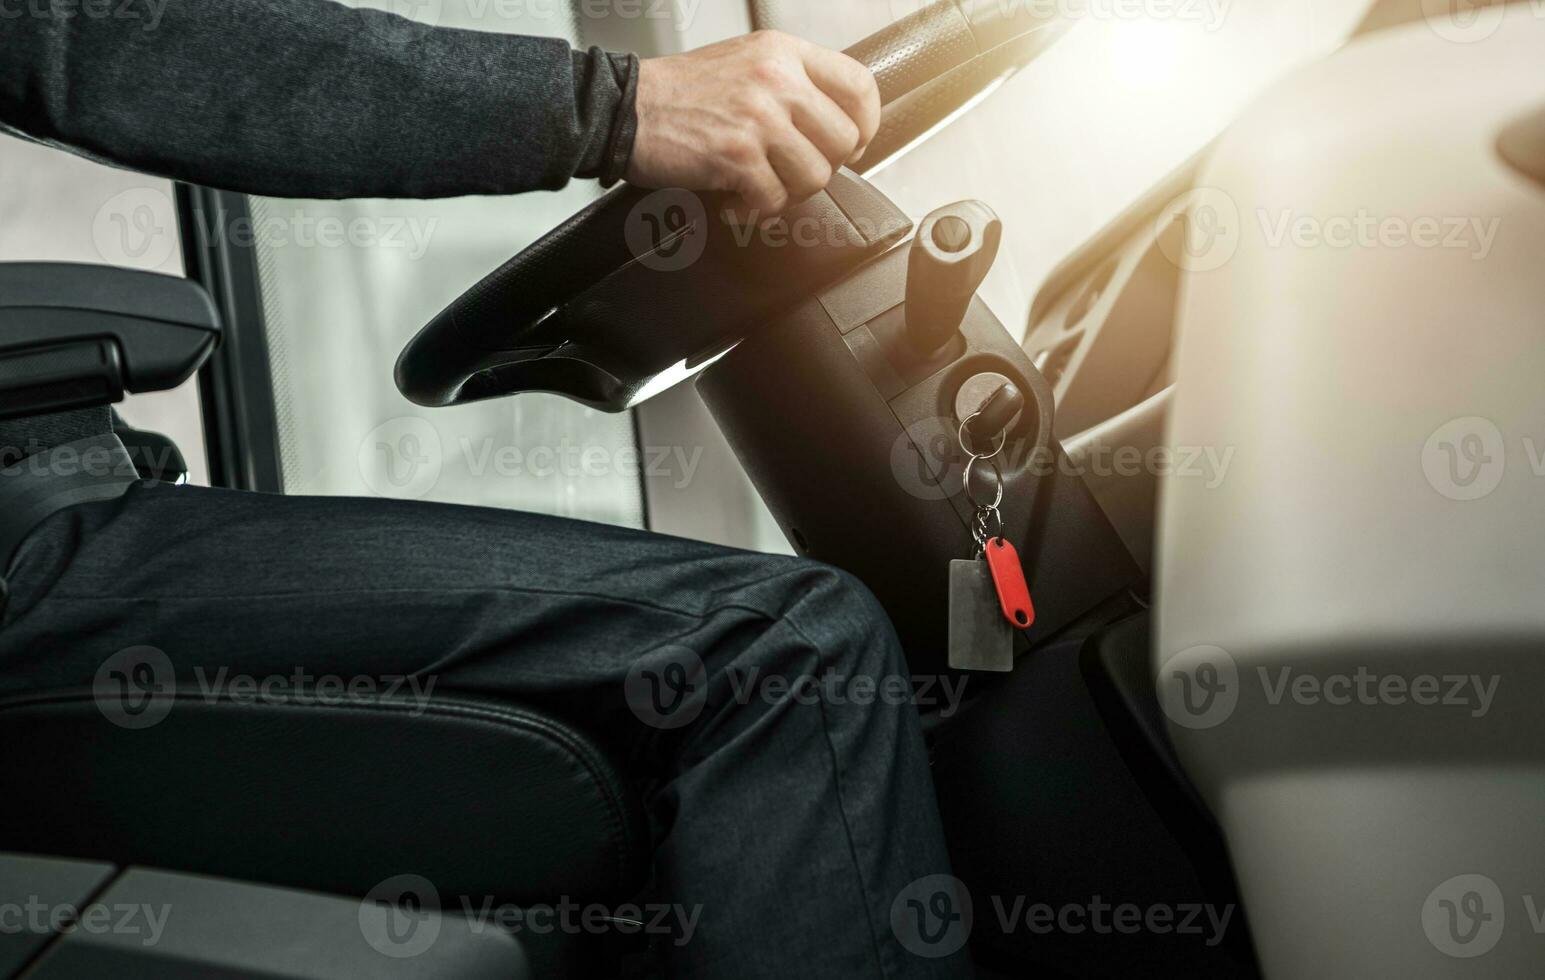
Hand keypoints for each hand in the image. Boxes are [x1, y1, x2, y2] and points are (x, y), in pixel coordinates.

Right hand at [626, 31, 881, 219]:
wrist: (623, 108)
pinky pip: (775, 199)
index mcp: (783, 53)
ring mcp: (759, 117)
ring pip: (816, 176)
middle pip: (844, 140)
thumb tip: (832, 124)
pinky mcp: (738, 155)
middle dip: (821, 167)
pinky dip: (755, 211)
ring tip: (758, 187)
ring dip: (788, 193)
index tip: (852, 144)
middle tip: (790, 172)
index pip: (859, 85)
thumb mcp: (745, 63)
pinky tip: (734, 200)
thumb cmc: (678, 92)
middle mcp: (777, 79)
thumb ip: (791, 84)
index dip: (865, 124)